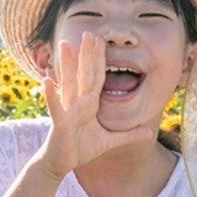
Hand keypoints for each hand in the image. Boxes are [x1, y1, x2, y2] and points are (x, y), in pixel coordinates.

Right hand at [38, 32, 152, 177]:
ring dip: (66, 64)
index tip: (101, 41)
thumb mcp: (109, 141)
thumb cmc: (80, 149)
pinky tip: (46, 80)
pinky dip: (51, 94)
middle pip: (83, 74)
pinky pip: (56, 106)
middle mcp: (77, 103)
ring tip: (64, 44)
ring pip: (68, 84)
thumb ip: (128, 135)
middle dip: (86, 54)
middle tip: (89, 33)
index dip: (99, 60)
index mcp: (89, 104)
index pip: (96, 78)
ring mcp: (67, 111)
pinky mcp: (59, 123)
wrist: (60, 163)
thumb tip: (149, 132)